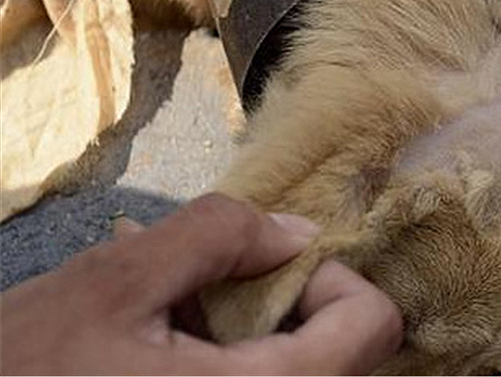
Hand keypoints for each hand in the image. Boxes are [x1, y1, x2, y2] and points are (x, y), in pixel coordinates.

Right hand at [0, 194, 402, 374]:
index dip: (331, 278)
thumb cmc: (26, 369)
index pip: (371, 326)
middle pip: (345, 352)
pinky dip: (235, 358)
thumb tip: (296, 233)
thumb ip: (217, 236)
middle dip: (290, 305)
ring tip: (181, 321)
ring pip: (305, 370)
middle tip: (215, 290)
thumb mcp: (115, 283)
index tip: (269, 267)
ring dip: (258, 333)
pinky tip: (173, 345)